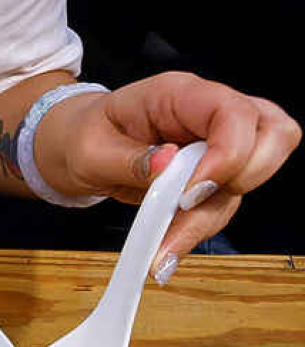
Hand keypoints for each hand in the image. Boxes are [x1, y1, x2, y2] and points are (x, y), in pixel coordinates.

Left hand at [49, 72, 300, 281]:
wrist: (73, 147)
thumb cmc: (81, 137)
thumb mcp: (89, 150)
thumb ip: (128, 159)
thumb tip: (165, 165)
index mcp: (179, 94)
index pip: (234, 111)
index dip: (228, 153)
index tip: (189, 193)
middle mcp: (207, 115)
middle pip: (273, 135)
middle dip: (243, 179)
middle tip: (188, 207)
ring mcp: (215, 145)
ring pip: (248, 182)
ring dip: (208, 220)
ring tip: (163, 252)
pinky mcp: (210, 175)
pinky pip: (222, 204)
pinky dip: (197, 229)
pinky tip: (167, 250)